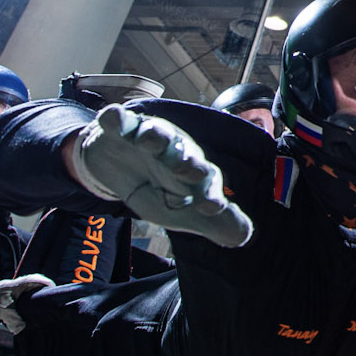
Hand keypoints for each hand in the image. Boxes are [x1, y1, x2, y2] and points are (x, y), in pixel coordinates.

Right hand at [70, 105, 251, 246]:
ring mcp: (149, 136)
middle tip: (186, 169)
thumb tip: (244, 237)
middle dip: (185, 161)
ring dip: (153, 136)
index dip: (210, 193)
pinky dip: (115, 119)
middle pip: (184, 153)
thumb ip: (211, 223)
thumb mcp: (181, 212)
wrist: (119, 166)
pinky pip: (120, 121)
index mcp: (195, 170)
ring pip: (155, 133)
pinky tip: (111, 119)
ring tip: (147, 140)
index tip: (212, 208)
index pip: (207, 180)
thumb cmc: (158, 189)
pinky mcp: (122, 128)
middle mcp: (177, 148)